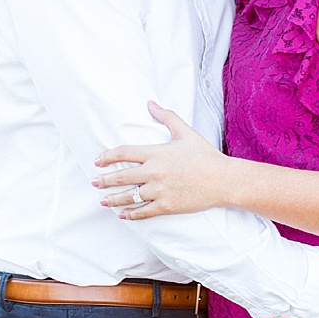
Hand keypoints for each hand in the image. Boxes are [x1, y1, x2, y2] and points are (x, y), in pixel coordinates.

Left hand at [94, 102, 232, 217]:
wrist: (224, 180)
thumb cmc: (205, 155)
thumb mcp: (185, 132)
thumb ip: (166, 117)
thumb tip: (150, 103)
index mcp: (156, 153)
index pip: (123, 153)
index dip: (107, 157)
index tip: (97, 161)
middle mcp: (154, 172)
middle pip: (121, 176)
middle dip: (104, 180)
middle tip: (94, 182)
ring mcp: (160, 190)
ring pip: (129, 197)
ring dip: (113, 199)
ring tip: (103, 200)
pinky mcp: (167, 205)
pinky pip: (143, 211)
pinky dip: (131, 214)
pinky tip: (122, 215)